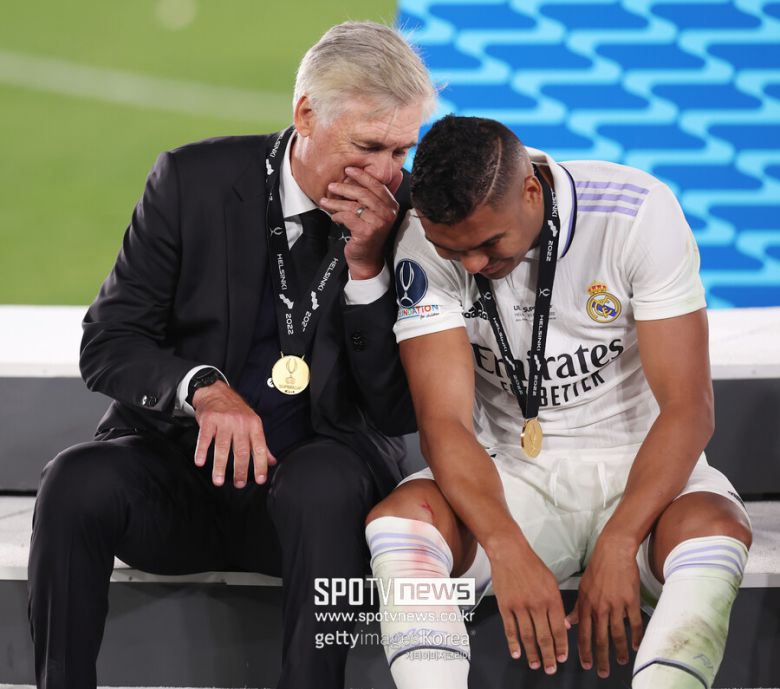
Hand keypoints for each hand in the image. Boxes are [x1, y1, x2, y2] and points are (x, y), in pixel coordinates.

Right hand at [192, 381, 276, 487]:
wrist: (216, 391)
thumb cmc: (236, 410)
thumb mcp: (253, 423)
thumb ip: (261, 444)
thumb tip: (272, 462)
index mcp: (254, 425)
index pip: (259, 448)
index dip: (261, 465)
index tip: (260, 479)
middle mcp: (240, 424)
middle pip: (241, 450)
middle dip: (240, 470)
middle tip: (238, 484)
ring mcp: (224, 422)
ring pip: (223, 447)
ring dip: (220, 466)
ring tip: (219, 480)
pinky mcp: (209, 420)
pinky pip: (205, 438)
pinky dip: (202, 451)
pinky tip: (200, 462)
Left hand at [318, 166, 401, 279]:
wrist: (368, 259)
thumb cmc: (369, 235)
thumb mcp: (374, 214)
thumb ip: (371, 198)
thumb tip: (356, 179)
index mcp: (391, 206)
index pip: (377, 185)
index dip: (362, 176)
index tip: (349, 170)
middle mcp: (387, 214)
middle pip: (363, 194)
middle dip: (345, 188)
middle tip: (332, 186)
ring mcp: (378, 223)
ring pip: (353, 206)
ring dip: (336, 203)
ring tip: (325, 201)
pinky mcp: (366, 231)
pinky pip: (347, 217)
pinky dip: (338, 216)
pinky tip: (334, 217)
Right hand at [489, 538, 568, 674]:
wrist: (510, 552)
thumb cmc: (532, 565)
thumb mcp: (551, 582)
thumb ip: (558, 605)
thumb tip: (564, 625)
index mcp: (551, 598)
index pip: (559, 629)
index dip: (561, 646)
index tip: (562, 658)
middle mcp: (537, 604)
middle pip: (544, 637)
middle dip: (549, 656)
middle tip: (551, 668)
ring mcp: (520, 606)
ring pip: (528, 636)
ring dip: (532, 653)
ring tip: (535, 665)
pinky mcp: (505, 605)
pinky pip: (510, 629)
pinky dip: (513, 643)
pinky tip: (517, 653)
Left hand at [566, 535, 642, 677]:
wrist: (613, 551)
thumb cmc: (597, 569)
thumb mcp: (582, 587)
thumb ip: (577, 607)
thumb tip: (569, 623)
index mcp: (586, 604)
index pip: (583, 633)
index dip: (584, 651)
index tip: (587, 665)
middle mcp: (599, 607)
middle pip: (599, 638)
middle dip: (601, 658)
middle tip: (603, 673)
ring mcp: (615, 604)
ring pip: (617, 634)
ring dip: (619, 651)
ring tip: (621, 662)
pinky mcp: (630, 600)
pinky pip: (634, 623)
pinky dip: (635, 636)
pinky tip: (636, 646)